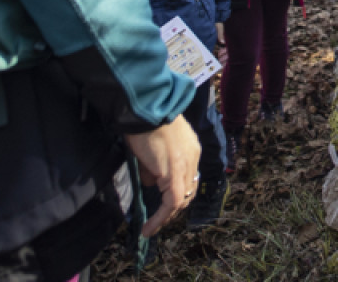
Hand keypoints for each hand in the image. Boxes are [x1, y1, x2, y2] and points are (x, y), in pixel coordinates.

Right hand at [124, 115, 201, 235]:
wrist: (146, 108)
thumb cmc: (144, 121)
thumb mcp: (153, 144)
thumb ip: (155, 164)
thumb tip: (152, 180)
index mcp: (191, 148)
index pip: (188, 178)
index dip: (178, 193)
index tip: (164, 205)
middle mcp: (192, 158)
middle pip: (188, 191)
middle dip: (173, 208)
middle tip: (158, 220)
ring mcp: (185, 166)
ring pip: (180, 200)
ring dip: (165, 216)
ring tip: (151, 227)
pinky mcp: (174, 174)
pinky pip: (171, 203)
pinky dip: (160, 218)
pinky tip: (148, 228)